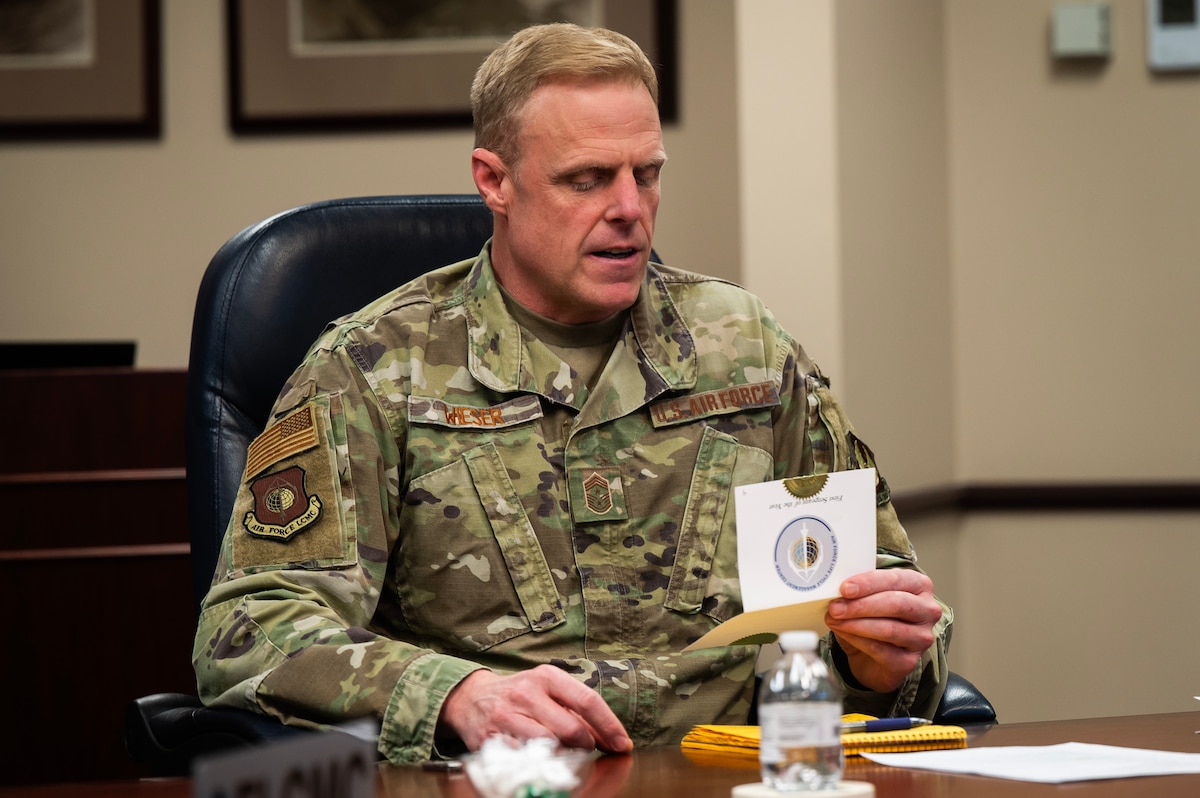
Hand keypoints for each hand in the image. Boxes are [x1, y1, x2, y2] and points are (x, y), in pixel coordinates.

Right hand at [439, 665, 632, 752]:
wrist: (472, 698)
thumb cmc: (520, 694)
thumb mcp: (548, 690)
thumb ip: (577, 710)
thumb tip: (610, 737)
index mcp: (547, 676)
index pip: (587, 701)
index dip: (609, 726)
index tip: (622, 744)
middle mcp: (527, 693)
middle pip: (571, 729)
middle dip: (587, 745)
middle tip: (589, 750)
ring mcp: (508, 716)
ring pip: (549, 745)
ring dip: (564, 756)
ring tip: (565, 754)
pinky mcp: (492, 738)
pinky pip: (525, 757)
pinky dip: (539, 762)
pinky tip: (541, 759)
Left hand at [824, 569, 941, 692]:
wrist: (871, 657)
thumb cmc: (872, 619)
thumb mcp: (865, 597)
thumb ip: (856, 591)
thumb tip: (833, 590)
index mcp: (919, 586)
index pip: (896, 580)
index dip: (869, 583)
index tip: (845, 588)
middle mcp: (927, 611)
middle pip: (896, 604)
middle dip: (861, 605)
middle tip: (835, 607)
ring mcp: (921, 638)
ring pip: (889, 629)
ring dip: (856, 624)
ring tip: (834, 619)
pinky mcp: (909, 662)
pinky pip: (881, 650)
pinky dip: (857, 640)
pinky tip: (843, 633)